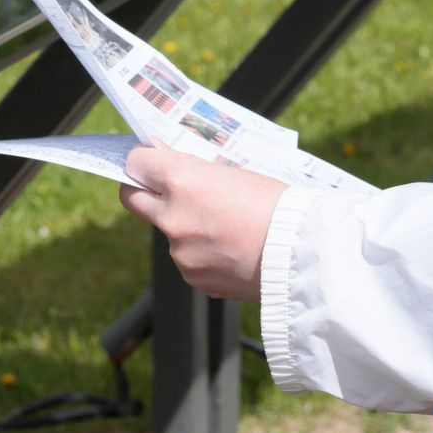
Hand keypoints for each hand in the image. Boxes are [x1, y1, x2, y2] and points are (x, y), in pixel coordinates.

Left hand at [119, 145, 287, 300]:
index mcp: (183, 182)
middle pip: (132, 199)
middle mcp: (173, 218)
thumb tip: (161, 154)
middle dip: (143, 190)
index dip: (142, 161)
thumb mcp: (234, 173)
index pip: (137, 164)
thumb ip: (192, 168)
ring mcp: (180, 252)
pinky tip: (233, 250)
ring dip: (186, 227)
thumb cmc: (276, 206)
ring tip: (228, 227)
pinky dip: (204, 253)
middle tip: (162, 188)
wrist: (301, 255)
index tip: (151, 162)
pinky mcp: (193, 278)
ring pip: (169, 232)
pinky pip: (189, 259)